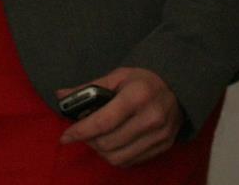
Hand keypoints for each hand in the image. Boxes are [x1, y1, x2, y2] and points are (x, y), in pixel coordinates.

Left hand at [58, 67, 184, 166]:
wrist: (177, 87)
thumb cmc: (142, 80)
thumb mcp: (116, 76)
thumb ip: (88, 88)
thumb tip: (61, 96)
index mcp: (137, 97)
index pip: (103, 122)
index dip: (81, 131)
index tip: (65, 136)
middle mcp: (151, 119)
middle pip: (109, 143)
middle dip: (88, 141)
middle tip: (81, 133)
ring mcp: (160, 136)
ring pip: (119, 157)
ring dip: (100, 151)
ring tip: (95, 139)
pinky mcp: (164, 147)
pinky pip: (132, 161)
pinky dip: (116, 156)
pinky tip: (111, 144)